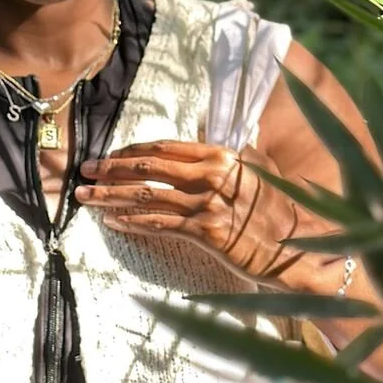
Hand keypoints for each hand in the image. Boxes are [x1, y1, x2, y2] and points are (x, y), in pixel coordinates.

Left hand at [73, 139, 304, 283]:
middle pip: (148, 168)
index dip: (131, 151)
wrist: (295, 248)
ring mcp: (207, 204)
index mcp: (222, 155)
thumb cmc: (277, 211)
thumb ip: (233, 153)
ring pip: (146, 197)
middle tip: (86, 171)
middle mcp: (212, 175)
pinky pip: (158, 225)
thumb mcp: (259, 170)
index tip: (109, 155)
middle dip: (111, 169)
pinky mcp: (205, 232)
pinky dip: (131, 223)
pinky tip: (112, 222)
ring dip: (110, 197)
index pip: (165, 148)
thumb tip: (207, 134)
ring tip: (86, 198)